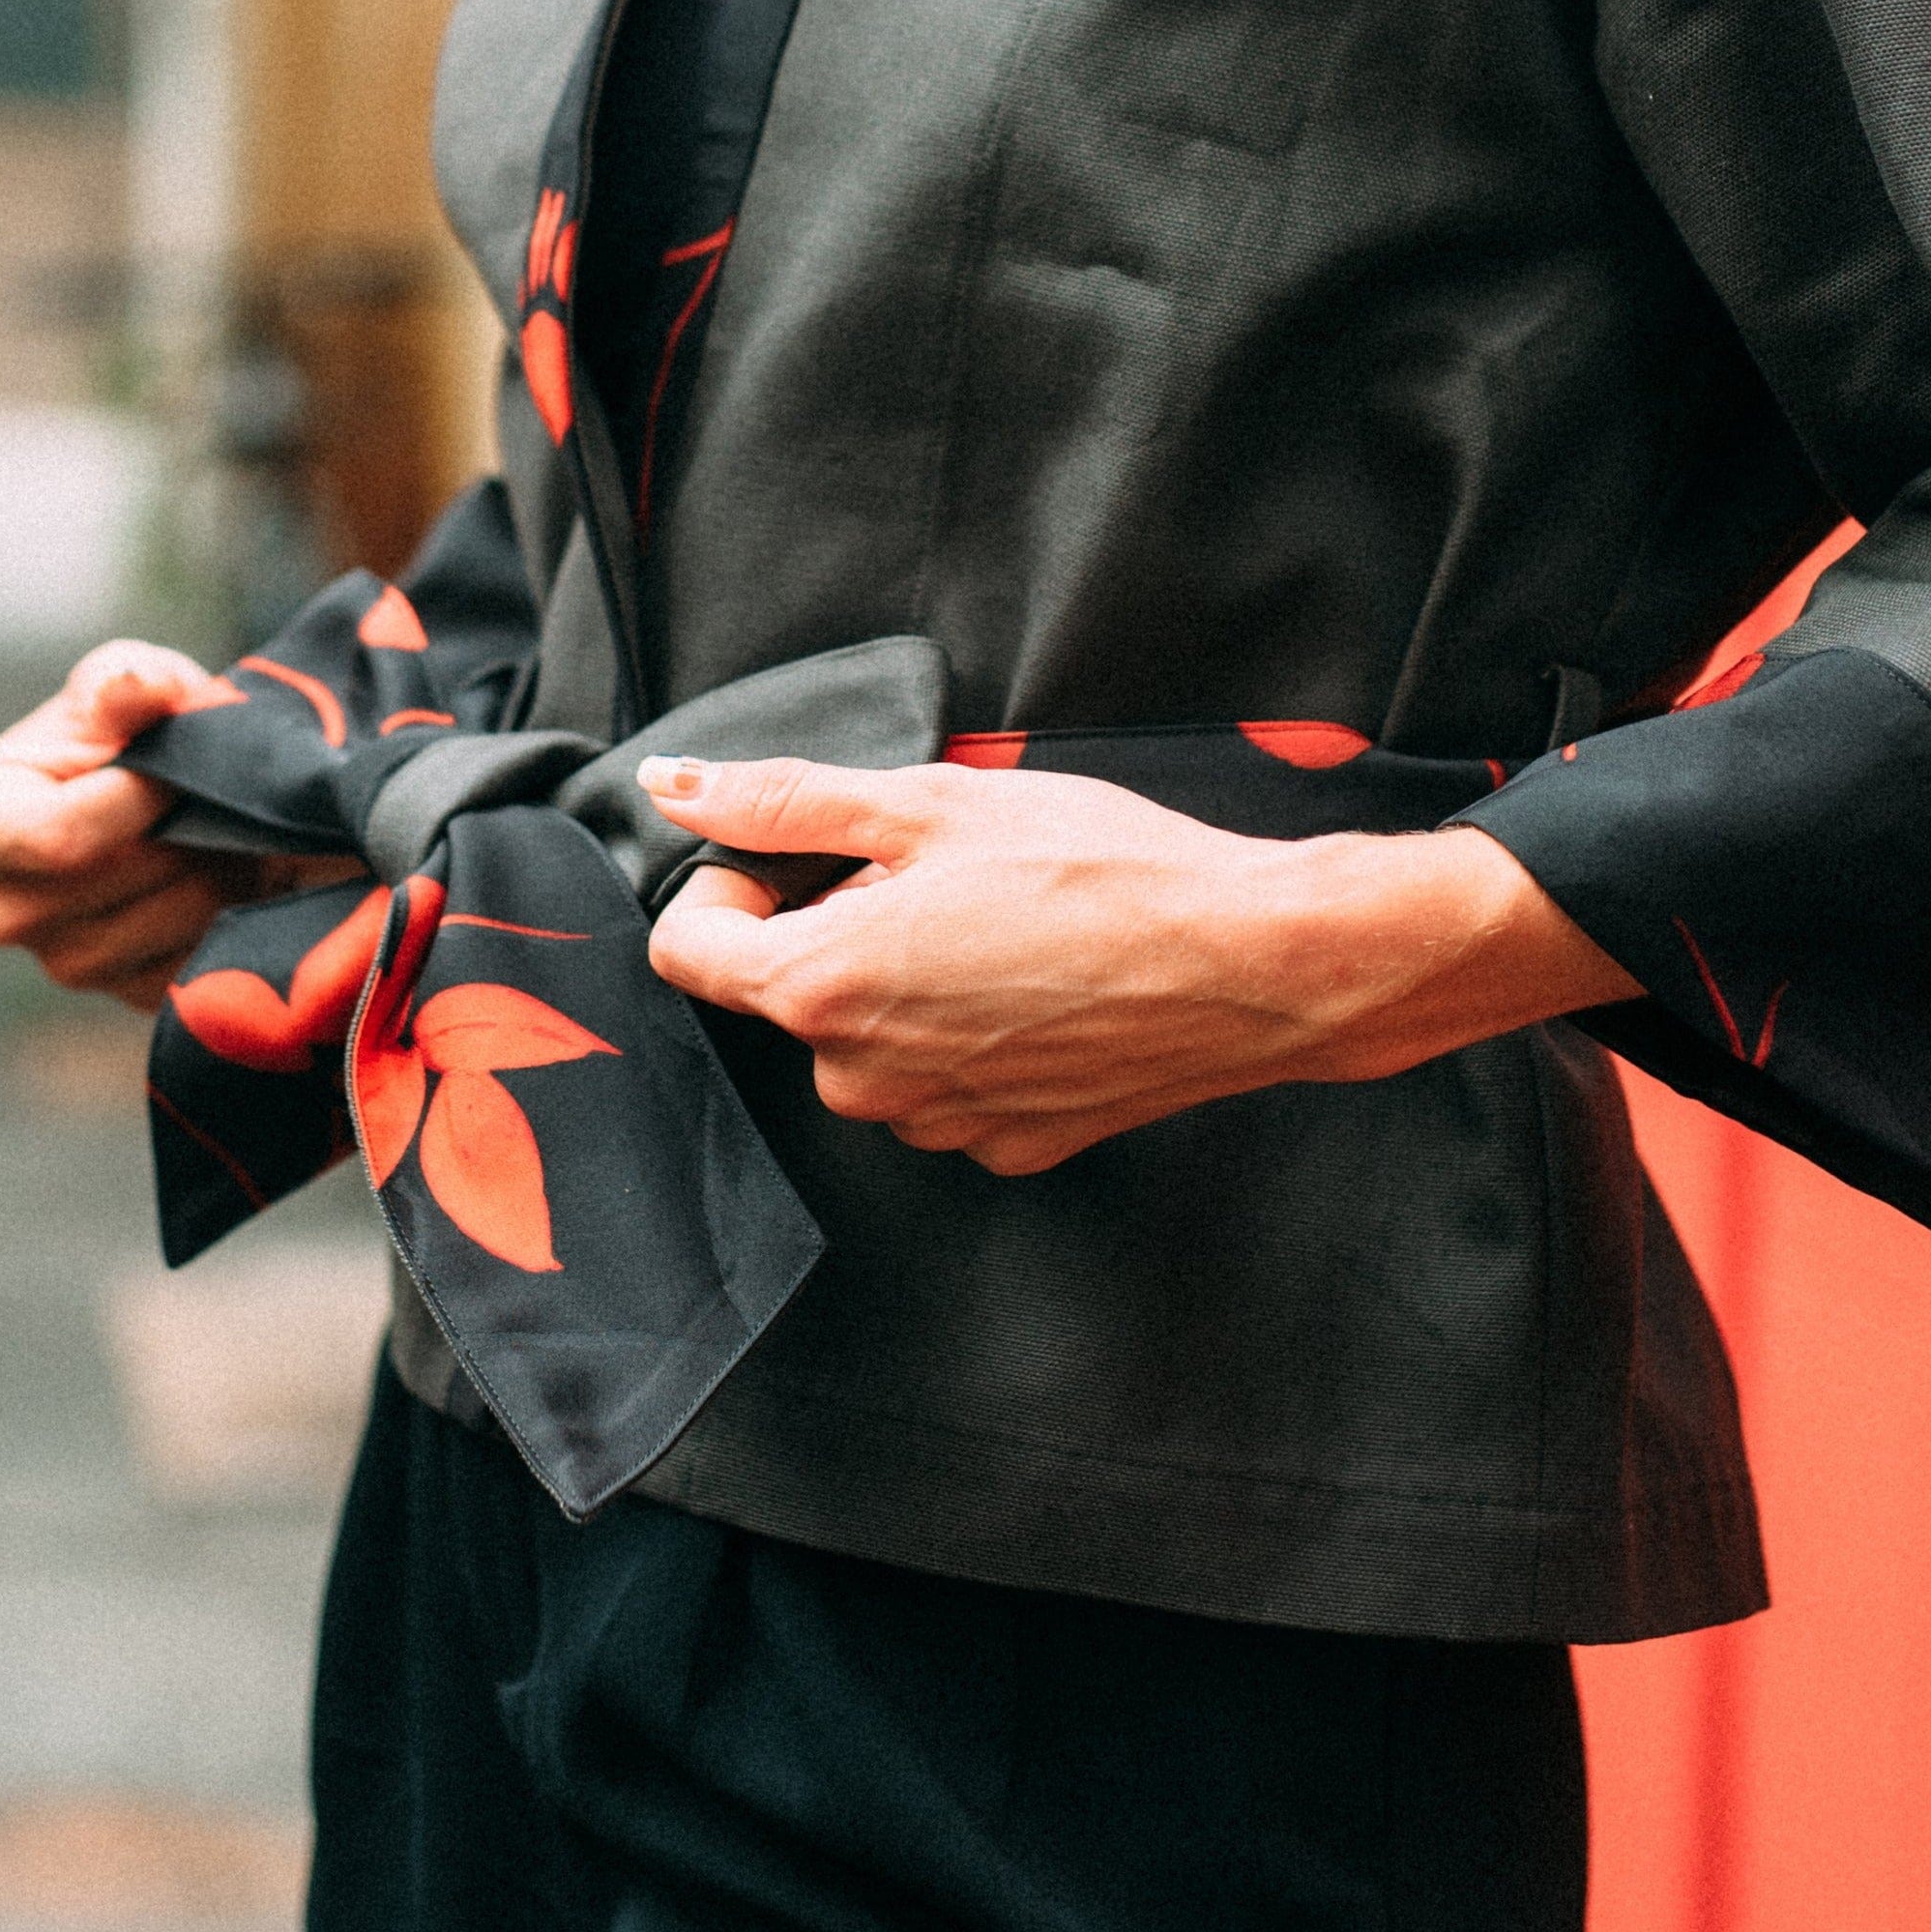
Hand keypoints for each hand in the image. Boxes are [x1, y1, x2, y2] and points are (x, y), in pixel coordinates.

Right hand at [0, 640, 357, 1013]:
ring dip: (226, 862)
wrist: (173, 796)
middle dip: (191, 825)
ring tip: (221, 825)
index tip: (173, 768)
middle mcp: (4, 914)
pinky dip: (236, 909)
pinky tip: (228, 871)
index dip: (136, 798)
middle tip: (214, 792)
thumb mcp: (122, 681)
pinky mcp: (132, 996)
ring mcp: (68, 966)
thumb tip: (136, 687)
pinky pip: (208, 956)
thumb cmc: (130, 730)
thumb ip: (125, 680)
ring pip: (180, 915)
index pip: (59, 837)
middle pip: (127, 879)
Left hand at [640, 755, 1637, 1174]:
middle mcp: (863, 1076)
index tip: (798, 855)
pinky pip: (944, 1086)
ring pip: (869, 1042)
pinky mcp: (1005, 1145)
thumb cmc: (1105, 871)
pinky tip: (1038, 983)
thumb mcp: (930, 801)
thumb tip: (681, 787)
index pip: (689, 950)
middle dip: (835, 926)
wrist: (1249, 963)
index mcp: (825, 983)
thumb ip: (786, 800)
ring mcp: (936, 1123)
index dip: (731, 885)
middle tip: (934, 874)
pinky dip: (968, 1035)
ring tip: (1000, 924)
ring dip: (902, 983)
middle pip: (789, 992)